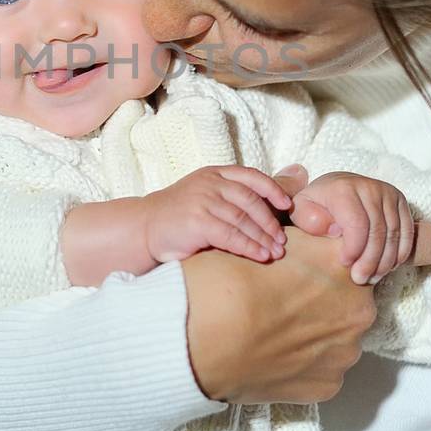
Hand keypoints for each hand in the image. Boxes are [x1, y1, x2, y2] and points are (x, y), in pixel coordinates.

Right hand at [143, 165, 290, 264]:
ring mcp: (203, 200)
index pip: (251, 176)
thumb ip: (232, 198)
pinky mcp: (198, 222)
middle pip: (251, 200)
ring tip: (275, 252)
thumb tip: (274, 202)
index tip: (287, 205)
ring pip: (243, 219)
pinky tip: (260, 256)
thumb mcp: (206, 197)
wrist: (143, 228)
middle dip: (269, 221)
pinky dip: (249, 247)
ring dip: (263, 237)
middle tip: (281, 240)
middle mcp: (209, 183)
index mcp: (214, 174)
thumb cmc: (179, 217)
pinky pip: (232, 235)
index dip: (273, 189)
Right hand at [181, 163, 377, 402]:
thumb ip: (292, 214)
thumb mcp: (259, 234)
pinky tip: (272, 356)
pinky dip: (302, 363)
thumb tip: (301, 173)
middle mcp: (357, 306)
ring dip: (311, 334)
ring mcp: (346, 349)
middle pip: (346, 300)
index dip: (318, 265)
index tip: (294, 275)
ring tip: (271, 333)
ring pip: (336, 337)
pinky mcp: (330, 384)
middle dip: (318, 302)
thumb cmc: (221, 281)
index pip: (346, 257)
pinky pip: (323, 369)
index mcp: (340, 264)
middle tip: (278, 306)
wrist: (196, 340)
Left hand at [290, 171, 430, 285]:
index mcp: (344, 188)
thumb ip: (309, 220)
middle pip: (378, 231)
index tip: (345, 265)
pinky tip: (388, 267)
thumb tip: (335, 231)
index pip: (357, 224)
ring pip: (394, 234)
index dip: (354, 249)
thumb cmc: (316, 205)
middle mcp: (370, 187)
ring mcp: (388, 193)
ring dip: (385, 261)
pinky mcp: (400, 200)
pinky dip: (400, 253)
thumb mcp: (301, 210)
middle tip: (360, 279)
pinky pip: (407, 231)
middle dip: (370, 260)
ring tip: (372, 278)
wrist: (336, 187)